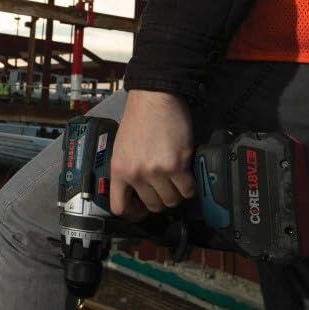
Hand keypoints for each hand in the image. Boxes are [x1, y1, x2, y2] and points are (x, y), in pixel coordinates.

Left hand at [109, 89, 196, 219]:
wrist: (154, 97)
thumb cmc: (139, 118)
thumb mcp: (121, 147)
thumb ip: (127, 169)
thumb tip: (138, 190)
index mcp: (119, 169)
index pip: (119, 207)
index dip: (132, 212)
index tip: (141, 208)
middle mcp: (136, 173)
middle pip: (152, 206)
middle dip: (161, 199)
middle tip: (165, 187)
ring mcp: (157, 171)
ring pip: (172, 200)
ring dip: (176, 193)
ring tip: (176, 179)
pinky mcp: (177, 165)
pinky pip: (187, 189)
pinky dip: (190, 185)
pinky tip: (187, 174)